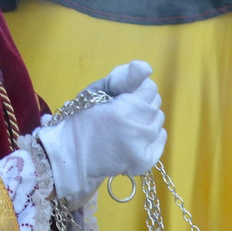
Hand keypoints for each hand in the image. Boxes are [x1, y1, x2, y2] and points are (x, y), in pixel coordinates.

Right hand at [36, 61, 167, 208]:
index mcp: (124, 109)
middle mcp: (137, 129)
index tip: (125, 95)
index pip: (150, 88)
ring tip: (127, 125)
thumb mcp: (96, 92)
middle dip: (142, 104)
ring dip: (146, 120)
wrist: (71, 156)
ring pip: (158, 122)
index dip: (137, 89)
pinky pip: (160, 141)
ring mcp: (142, 148)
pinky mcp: (144, 162)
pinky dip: (153, 136)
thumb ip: (123, 79)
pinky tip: (137, 137)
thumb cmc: (80, 120)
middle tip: (123, 111)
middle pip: (155, 105)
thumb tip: (146, 68)